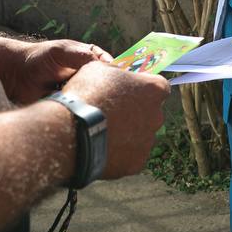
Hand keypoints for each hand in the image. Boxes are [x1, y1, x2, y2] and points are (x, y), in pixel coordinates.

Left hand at [0, 38, 111, 104]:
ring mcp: (79, 91)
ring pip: (94, 99)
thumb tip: (104, 65)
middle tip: (111, 98)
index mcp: (89, 58)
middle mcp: (87, 75)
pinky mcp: (71, 106)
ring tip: (97, 108)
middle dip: (108, 91)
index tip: (117, 82)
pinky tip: (84, 115)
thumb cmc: (39, 57)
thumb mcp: (61, 51)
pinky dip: (84, 113)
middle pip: (105, 85)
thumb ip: (81, 55)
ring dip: (95, 103)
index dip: (116, 74)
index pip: (110, 66)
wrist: (17, 76)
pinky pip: (82, 111)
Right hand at [61, 62, 169, 178]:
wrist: (72, 132)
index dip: (142, 86)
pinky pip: (130, 156)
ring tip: (102, 131)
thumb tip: (116, 74)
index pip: (158, 85)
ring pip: (140, 135)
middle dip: (135, 111)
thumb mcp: (99, 68)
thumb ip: (115, 71)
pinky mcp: (137, 163)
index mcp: (154, 89)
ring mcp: (148, 141)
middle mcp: (157, 116)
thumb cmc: (87, 95)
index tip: (127, 89)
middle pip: (150, 112)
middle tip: (111, 111)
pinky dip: (119, 152)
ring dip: (127, 132)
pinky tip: (101, 146)